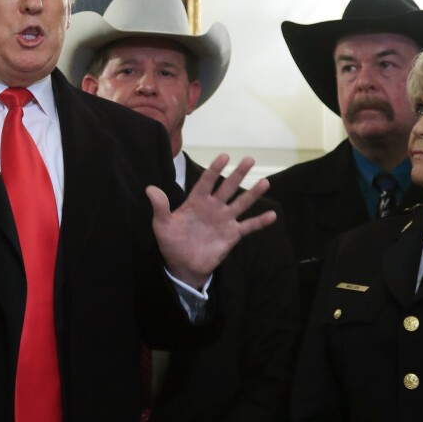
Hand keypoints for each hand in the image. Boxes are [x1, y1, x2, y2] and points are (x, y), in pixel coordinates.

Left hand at [147, 153, 274, 288]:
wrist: (183, 265)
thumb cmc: (171, 242)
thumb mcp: (162, 225)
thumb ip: (160, 207)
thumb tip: (149, 189)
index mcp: (196, 202)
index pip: (206, 182)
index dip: (214, 170)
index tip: (224, 156)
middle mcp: (213, 207)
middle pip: (227, 187)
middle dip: (238, 174)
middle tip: (249, 159)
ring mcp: (224, 220)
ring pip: (241, 203)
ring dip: (253, 193)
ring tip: (265, 182)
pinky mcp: (232, 235)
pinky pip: (248, 226)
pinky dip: (260, 221)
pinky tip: (272, 215)